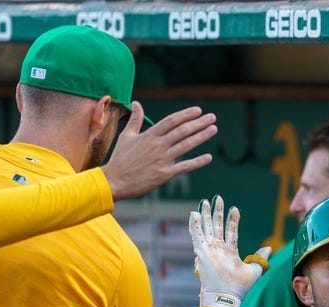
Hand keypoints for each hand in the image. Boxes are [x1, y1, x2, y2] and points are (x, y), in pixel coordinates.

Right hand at [102, 102, 216, 199]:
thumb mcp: (126, 136)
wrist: (115, 181)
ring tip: (213, 129)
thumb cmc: (120, 158)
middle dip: (199, 123)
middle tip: (212, 117)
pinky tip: (208, 157)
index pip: (171, 121)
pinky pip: (184, 166)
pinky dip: (197, 162)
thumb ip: (135, 120)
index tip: (198, 110)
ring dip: (201, 136)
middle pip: (182, 130)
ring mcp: (162, 159)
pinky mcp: (164, 174)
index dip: (186, 114)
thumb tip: (137, 103)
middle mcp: (158, 145)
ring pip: (186, 145)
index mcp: (149, 135)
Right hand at [190, 196, 271, 306]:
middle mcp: (218, 249)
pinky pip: (196, 235)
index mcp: (230, 252)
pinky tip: (195, 213)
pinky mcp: (201, 251)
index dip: (233, 220)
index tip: (235, 209)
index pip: (231, 232)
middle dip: (217, 213)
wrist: (227, 295)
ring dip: (206, 215)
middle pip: (217, 226)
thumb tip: (268, 247)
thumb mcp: (255, 269)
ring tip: (206, 202)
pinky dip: (195, 224)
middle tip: (218, 199)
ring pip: (207, 228)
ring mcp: (209, 249)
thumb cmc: (240, 286)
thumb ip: (260, 257)